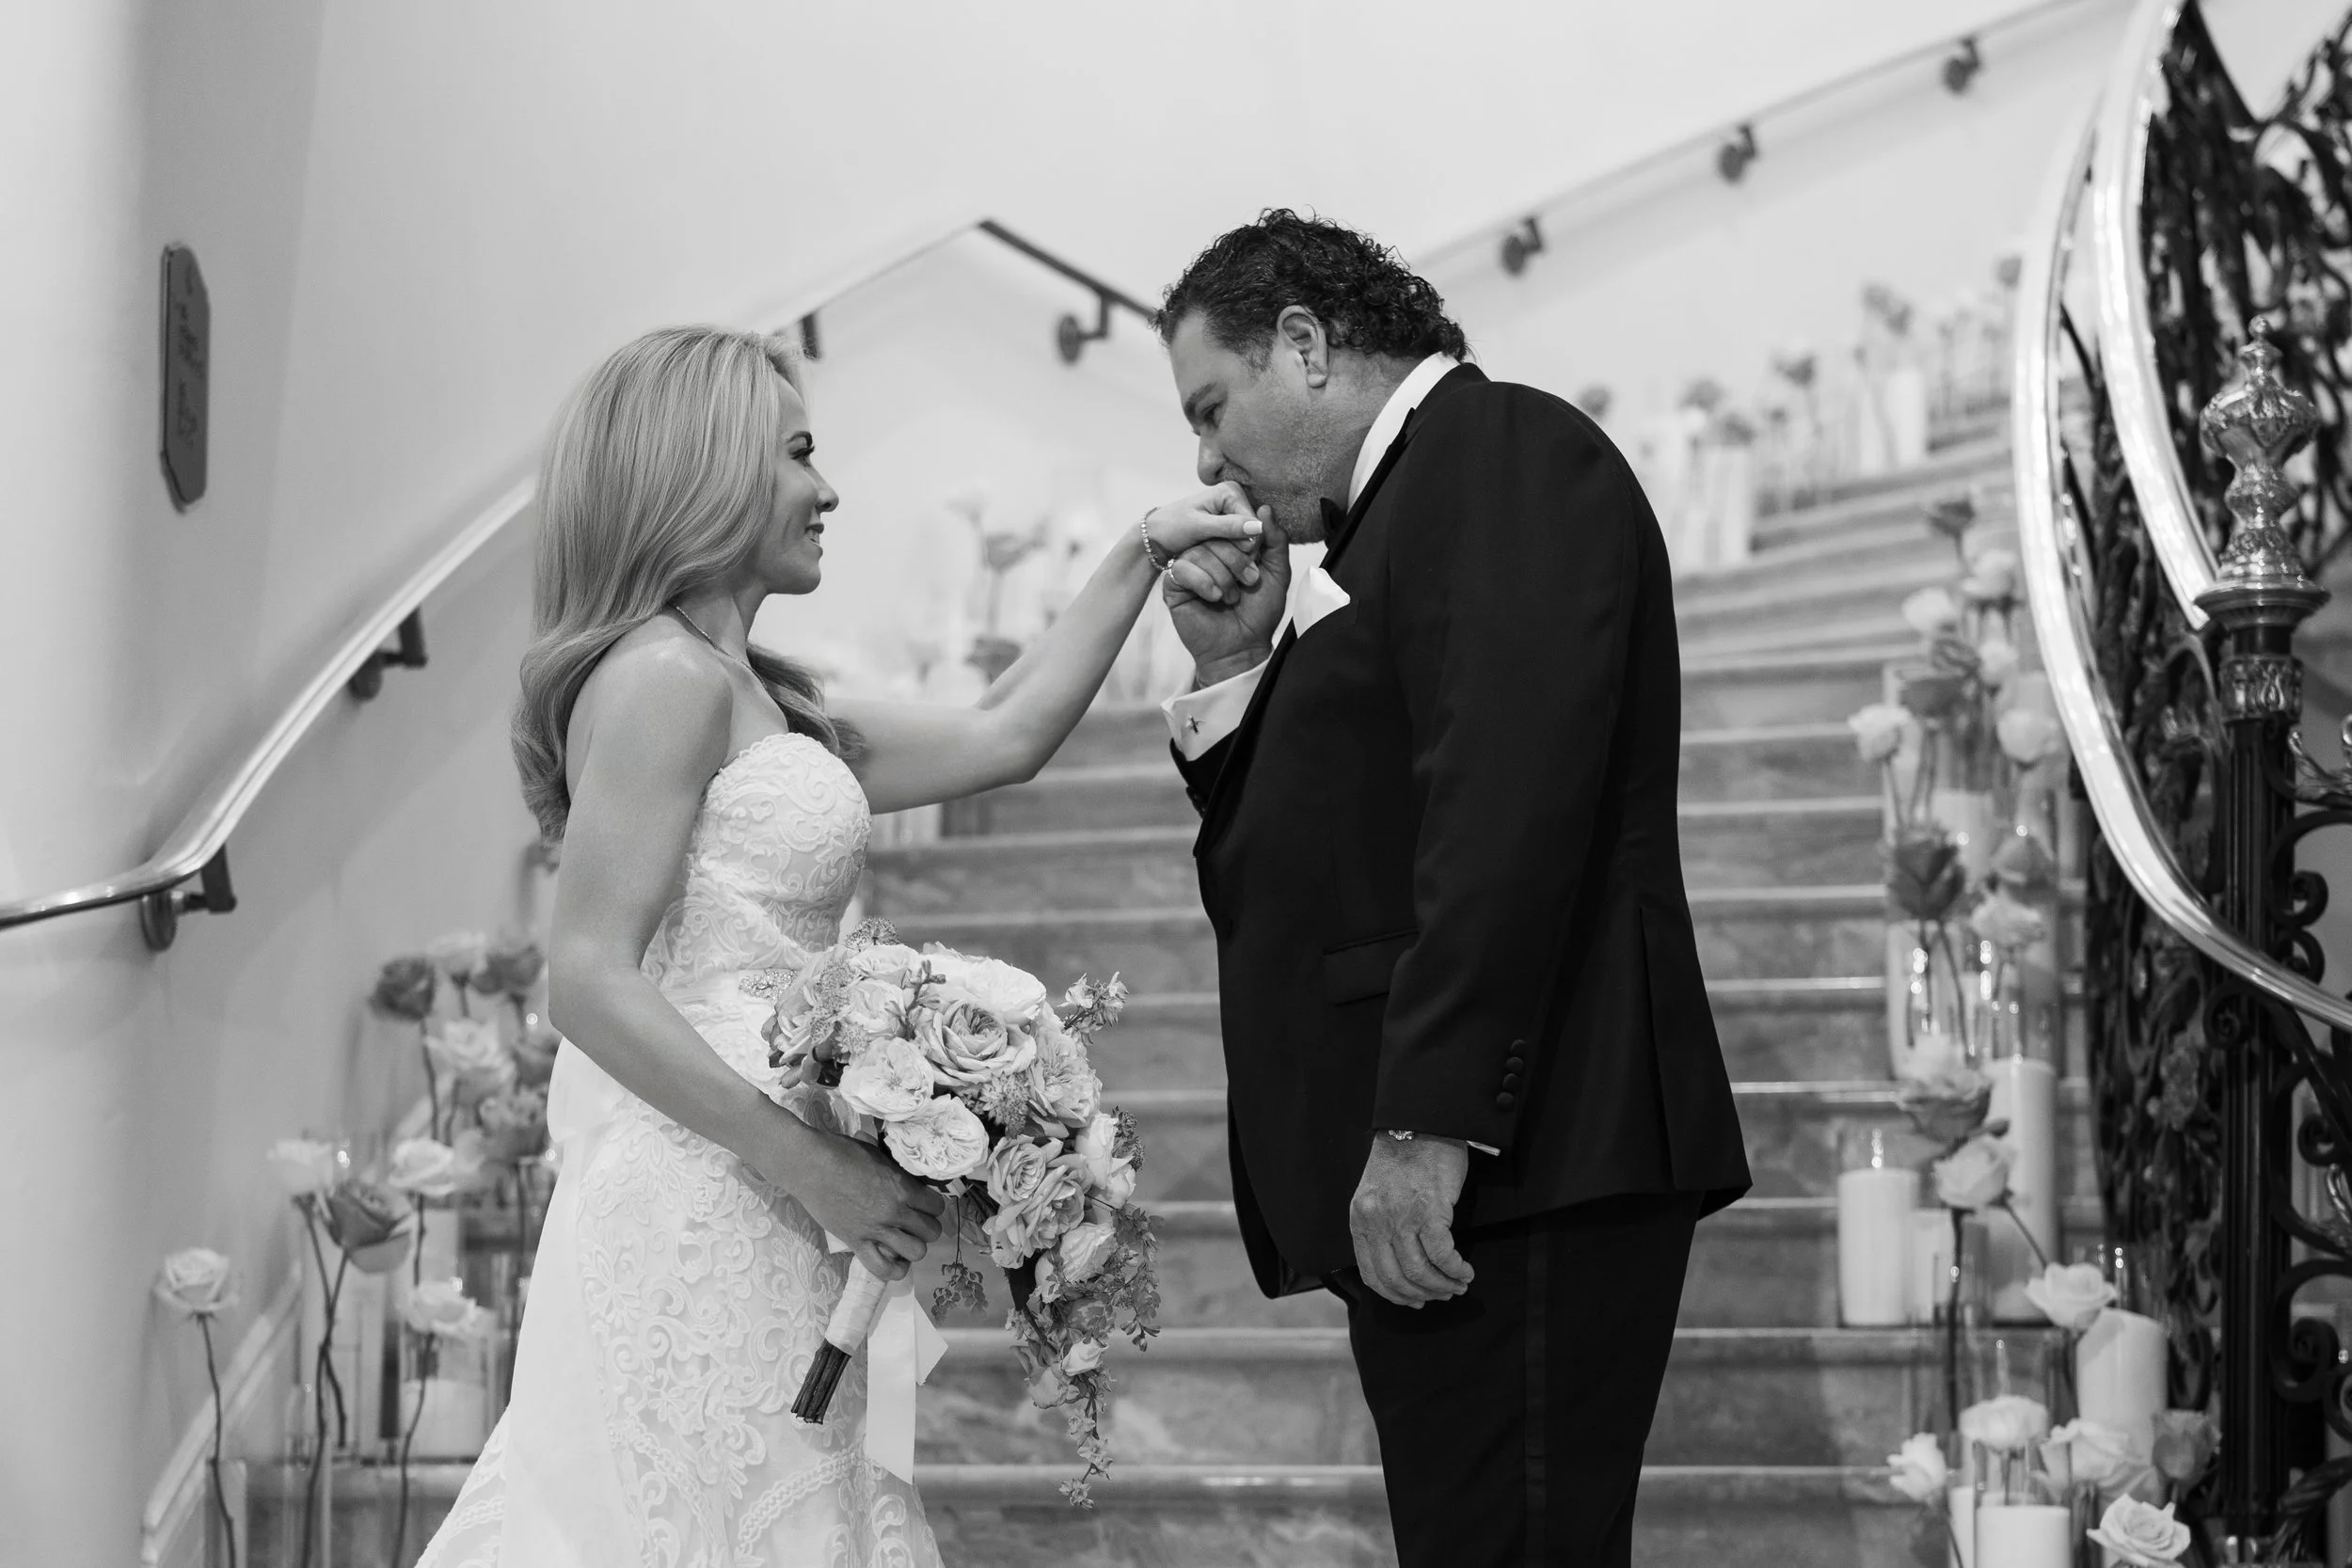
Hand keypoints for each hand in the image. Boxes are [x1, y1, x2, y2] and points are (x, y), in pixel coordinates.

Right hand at [751, 1115, 945, 1281]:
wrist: (811, 1166)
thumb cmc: (843, 1152)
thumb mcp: (879, 1154)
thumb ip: (896, 1168)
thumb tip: (905, 1170)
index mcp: (903, 1187)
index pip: (937, 1206)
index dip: (934, 1206)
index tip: (927, 1205)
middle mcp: (895, 1211)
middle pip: (930, 1231)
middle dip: (928, 1228)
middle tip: (917, 1223)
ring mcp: (876, 1230)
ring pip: (916, 1252)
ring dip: (915, 1247)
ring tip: (906, 1241)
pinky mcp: (857, 1243)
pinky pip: (883, 1269)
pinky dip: (894, 1270)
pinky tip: (896, 1261)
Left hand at [1145, 479, 1267, 560]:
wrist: (1156, 536)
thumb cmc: (1171, 527)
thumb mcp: (1198, 527)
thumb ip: (1228, 527)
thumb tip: (1258, 527)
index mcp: (1230, 490)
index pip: (1253, 522)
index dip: (1244, 542)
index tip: (1224, 554)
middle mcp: (1236, 497)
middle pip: (1253, 530)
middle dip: (1240, 548)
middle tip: (1218, 557)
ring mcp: (1233, 512)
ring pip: (1248, 539)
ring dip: (1236, 553)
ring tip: (1216, 557)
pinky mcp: (1230, 525)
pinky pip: (1240, 542)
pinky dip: (1231, 552)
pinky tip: (1218, 557)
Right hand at [1156, 488, 1291, 681]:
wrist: (1242, 648)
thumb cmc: (1259, 614)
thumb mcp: (1276, 573)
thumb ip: (1275, 541)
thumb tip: (1265, 509)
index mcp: (1230, 547)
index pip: (1231, 524)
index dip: (1244, 537)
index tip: (1256, 558)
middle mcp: (1208, 554)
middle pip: (1214, 535)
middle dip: (1236, 559)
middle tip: (1248, 581)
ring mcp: (1189, 568)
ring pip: (1199, 552)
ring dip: (1221, 575)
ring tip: (1231, 596)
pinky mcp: (1174, 585)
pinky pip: (1182, 569)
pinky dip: (1203, 583)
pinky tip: (1213, 598)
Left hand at [1349, 1134, 1474, 1307]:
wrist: (1421, 1124)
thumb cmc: (1404, 1159)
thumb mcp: (1377, 1195)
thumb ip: (1380, 1226)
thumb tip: (1399, 1264)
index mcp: (1361, 1220)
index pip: (1372, 1274)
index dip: (1395, 1295)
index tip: (1415, 1300)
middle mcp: (1377, 1222)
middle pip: (1397, 1278)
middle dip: (1423, 1294)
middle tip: (1443, 1295)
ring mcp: (1402, 1217)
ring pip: (1420, 1271)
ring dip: (1443, 1285)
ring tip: (1458, 1284)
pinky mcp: (1430, 1210)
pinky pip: (1443, 1254)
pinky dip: (1456, 1269)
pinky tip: (1465, 1270)